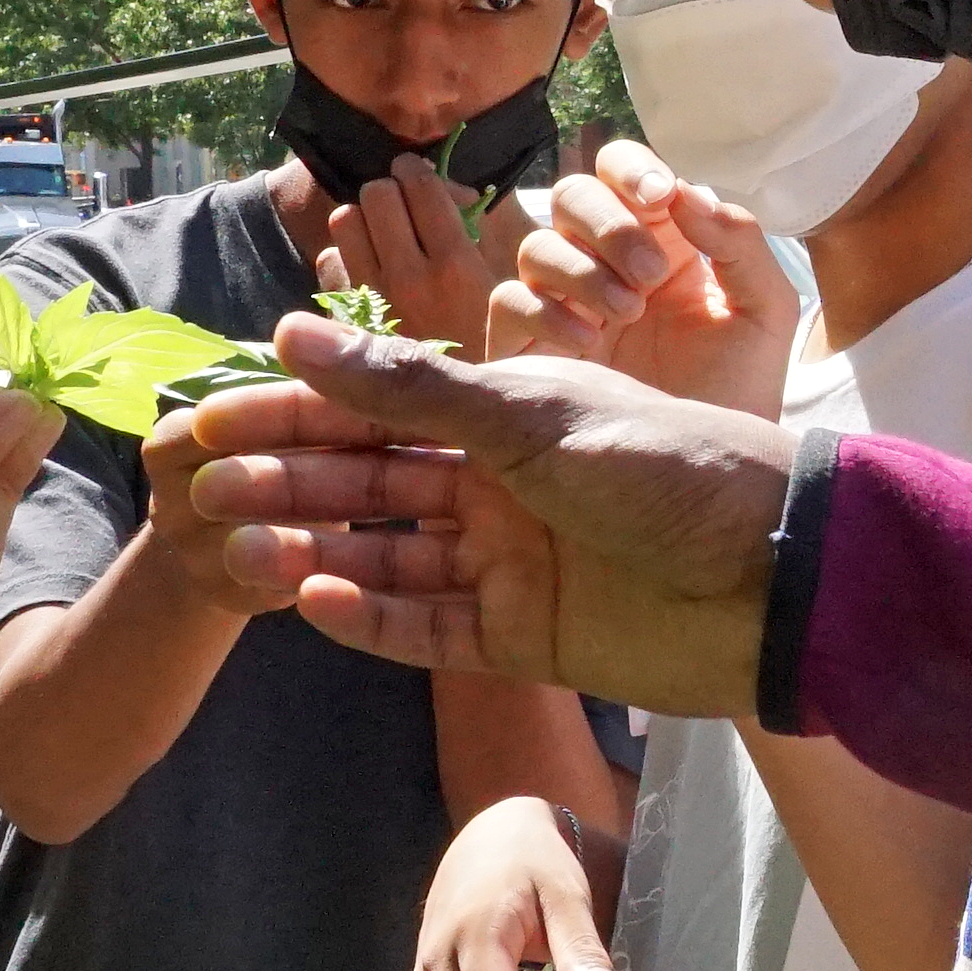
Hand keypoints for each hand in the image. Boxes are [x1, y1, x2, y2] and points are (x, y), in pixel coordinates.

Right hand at [170, 323, 795, 717]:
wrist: (770, 575)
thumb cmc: (667, 465)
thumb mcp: (530, 412)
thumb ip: (409, 385)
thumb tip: (293, 331)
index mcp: (504, 414)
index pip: (373, 407)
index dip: (290, 410)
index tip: (204, 418)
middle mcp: (498, 486)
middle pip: (369, 483)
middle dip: (286, 481)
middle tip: (201, 491)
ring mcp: (506, 563)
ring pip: (386, 555)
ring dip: (314, 547)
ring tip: (239, 547)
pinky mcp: (518, 639)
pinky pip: (423, 627)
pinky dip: (368, 614)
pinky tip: (310, 597)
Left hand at [318, 158, 509, 351]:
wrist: (493, 425)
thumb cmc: (523, 359)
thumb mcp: (524, 293)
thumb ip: (495, 226)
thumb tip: (454, 191)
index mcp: (458, 267)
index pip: (419, 184)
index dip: (419, 173)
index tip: (422, 178)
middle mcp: (409, 282)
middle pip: (375, 194)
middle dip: (392, 192)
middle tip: (408, 208)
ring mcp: (374, 303)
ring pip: (344, 222)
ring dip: (364, 221)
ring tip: (388, 236)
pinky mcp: (351, 323)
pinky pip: (331, 264)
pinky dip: (346, 259)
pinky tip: (372, 272)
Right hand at [488, 144, 803, 419]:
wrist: (713, 476)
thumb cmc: (740, 390)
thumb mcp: (764, 312)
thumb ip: (740, 243)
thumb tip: (685, 194)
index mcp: (662, 238)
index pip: (624, 172)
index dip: (631, 169)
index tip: (659, 198)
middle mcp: (606, 261)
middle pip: (571, 196)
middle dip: (609, 223)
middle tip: (652, 274)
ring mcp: (564, 303)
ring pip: (538, 245)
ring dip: (583, 269)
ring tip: (629, 314)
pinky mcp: (530, 347)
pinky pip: (509, 301)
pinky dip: (546, 311)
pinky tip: (590, 343)